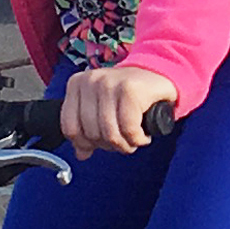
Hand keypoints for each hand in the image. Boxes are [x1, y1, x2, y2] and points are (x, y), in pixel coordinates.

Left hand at [60, 64, 178, 156]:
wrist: (159, 75)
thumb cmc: (128, 95)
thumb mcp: (102, 110)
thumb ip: (87, 131)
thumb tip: (81, 153)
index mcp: (77, 84)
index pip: (70, 128)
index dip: (86, 144)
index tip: (101, 142)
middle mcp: (90, 80)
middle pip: (91, 133)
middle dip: (110, 145)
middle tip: (123, 139)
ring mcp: (109, 83)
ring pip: (110, 134)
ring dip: (125, 145)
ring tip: (134, 138)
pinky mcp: (130, 89)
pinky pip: (129, 130)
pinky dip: (138, 139)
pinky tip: (143, 135)